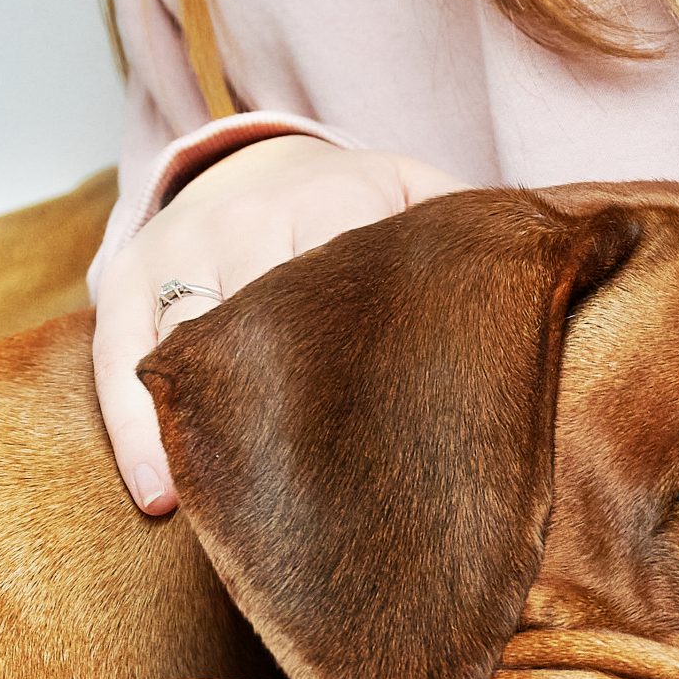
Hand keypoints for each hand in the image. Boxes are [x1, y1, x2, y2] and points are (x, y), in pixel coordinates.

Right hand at [93, 135, 466, 512]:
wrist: (261, 158)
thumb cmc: (366, 207)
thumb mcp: (426, 199)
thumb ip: (476, 239)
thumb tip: (560, 275)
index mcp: (337, 198)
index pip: (351, 283)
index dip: (371, 363)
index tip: (398, 434)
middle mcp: (249, 216)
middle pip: (266, 319)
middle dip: (292, 407)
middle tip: (330, 506)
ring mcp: (179, 245)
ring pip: (190, 344)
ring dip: (213, 429)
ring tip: (243, 520)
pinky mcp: (122, 277)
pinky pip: (118, 358)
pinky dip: (135, 428)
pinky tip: (160, 496)